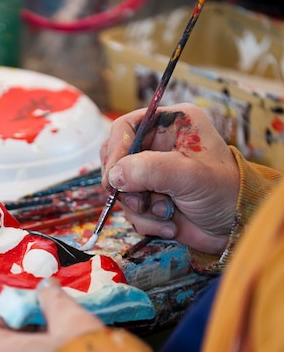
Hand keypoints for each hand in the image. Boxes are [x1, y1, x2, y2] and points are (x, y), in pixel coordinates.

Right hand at [100, 103, 238, 254]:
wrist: (238, 227)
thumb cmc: (225, 192)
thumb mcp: (190, 175)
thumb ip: (150, 170)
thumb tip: (114, 176)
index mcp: (170, 124)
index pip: (125, 127)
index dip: (116, 150)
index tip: (114, 176)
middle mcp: (156, 145)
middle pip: (115, 159)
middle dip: (127, 185)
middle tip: (141, 201)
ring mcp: (150, 173)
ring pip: (120, 188)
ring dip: (140, 208)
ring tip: (167, 213)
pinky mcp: (148, 198)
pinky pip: (128, 209)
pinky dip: (146, 221)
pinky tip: (169, 223)